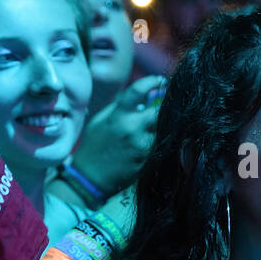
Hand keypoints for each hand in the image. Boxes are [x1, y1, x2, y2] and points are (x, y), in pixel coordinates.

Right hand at [70, 76, 166, 194]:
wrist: (91, 178)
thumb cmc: (94, 147)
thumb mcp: (100, 121)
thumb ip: (119, 106)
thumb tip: (141, 95)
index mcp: (118, 116)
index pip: (138, 91)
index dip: (153, 81)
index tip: (161, 80)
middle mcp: (132, 129)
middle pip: (160, 111)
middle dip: (165, 106)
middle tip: (169, 104)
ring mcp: (142, 146)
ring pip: (164, 129)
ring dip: (166, 124)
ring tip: (166, 122)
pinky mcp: (148, 160)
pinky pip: (162, 145)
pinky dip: (163, 139)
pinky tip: (162, 138)